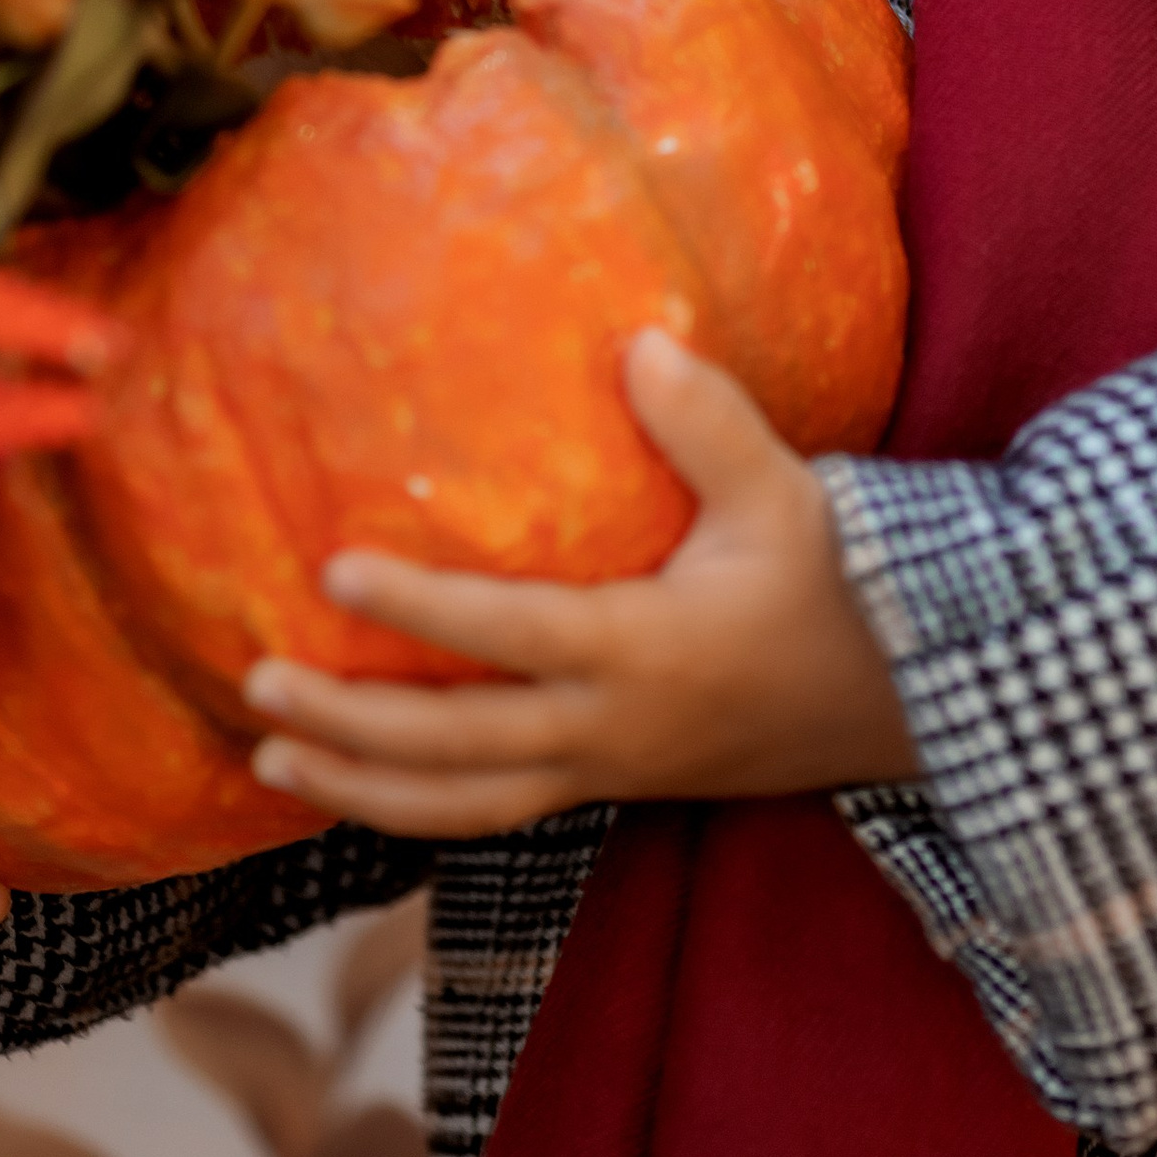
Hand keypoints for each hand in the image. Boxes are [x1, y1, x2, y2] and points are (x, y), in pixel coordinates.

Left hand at [242, 330, 919, 840]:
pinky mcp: (609, 788)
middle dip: (349, 722)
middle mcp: (608, 730)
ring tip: (271, 755)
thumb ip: (708, 422)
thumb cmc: (836, 587)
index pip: (507, 637)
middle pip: (454, 750)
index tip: (333, 573)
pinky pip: (493, 814)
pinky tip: (354, 781)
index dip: (418, 612)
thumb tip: (635, 342)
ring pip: (460, 807)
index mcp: (642, 653)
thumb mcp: (784, 496)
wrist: (901, 704)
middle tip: (255, 678)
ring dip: (359, 787)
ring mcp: (606, 772)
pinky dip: (414, 808)